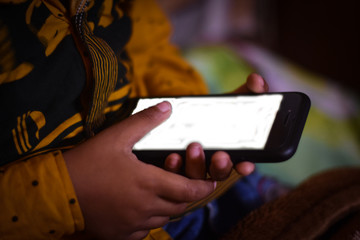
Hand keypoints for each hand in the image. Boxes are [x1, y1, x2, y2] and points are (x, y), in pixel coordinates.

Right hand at [63, 102, 215, 239]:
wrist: (57, 193)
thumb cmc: (87, 164)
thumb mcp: (116, 137)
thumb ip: (144, 122)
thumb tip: (167, 107)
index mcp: (148, 183)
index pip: (188, 190)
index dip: (203, 187)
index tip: (209, 183)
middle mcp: (145, 207)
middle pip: (179, 206)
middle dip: (186, 195)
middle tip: (184, 184)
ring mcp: (133, 224)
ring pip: (164, 218)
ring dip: (168, 206)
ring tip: (162, 193)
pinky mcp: (120, 234)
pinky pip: (145, 230)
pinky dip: (150, 219)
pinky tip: (141, 207)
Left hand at [164, 73, 268, 179]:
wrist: (185, 111)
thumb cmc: (216, 110)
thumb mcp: (233, 100)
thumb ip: (249, 91)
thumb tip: (257, 80)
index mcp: (231, 151)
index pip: (241, 165)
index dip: (245, 167)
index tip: (246, 164)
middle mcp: (213, 163)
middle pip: (220, 173)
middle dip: (221, 166)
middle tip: (221, 156)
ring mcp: (193, 166)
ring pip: (197, 175)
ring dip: (197, 164)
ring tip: (193, 148)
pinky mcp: (174, 166)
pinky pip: (174, 173)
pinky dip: (174, 166)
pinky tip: (173, 156)